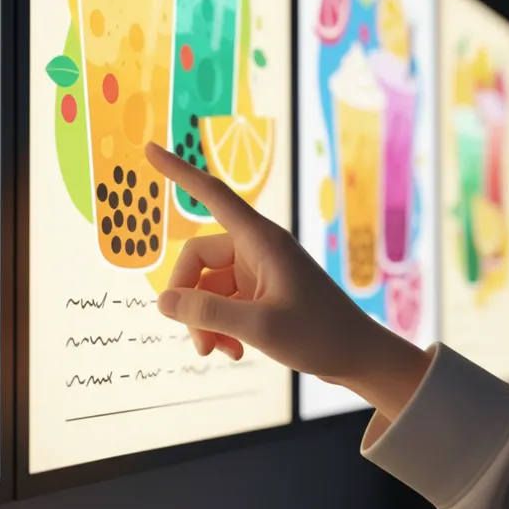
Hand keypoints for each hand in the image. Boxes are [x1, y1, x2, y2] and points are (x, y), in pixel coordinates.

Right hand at [145, 142, 431, 419]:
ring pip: (206, 287)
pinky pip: (221, 302)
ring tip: (218, 352)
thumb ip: (207, 314)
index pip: (211, 194)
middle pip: (196, 260)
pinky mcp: (259, 293)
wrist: (359, 359)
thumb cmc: (320, 336)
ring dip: (205, 321)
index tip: (148, 149)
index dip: (177, 171)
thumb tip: (162, 302)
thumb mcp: (259, 327)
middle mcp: (255, 249)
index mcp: (260, 240)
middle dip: (190, 301)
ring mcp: (256, 271)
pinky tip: (233, 350)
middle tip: (199, 341)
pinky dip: (219, 326)